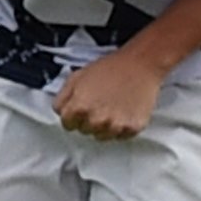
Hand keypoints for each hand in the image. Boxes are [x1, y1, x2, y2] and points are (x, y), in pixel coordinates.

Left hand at [48, 44, 173, 140]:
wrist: (140, 64)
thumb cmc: (111, 67)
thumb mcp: (77, 76)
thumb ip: (63, 98)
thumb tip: (60, 111)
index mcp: (80, 107)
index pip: (67, 125)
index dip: (73, 115)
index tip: (81, 109)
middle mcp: (96, 120)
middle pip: (84, 131)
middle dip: (88, 120)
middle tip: (100, 103)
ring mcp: (115, 126)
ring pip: (102, 136)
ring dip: (104, 125)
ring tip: (112, 106)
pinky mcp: (132, 128)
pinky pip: (121, 136)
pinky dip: (121, 127)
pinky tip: (123, 110)